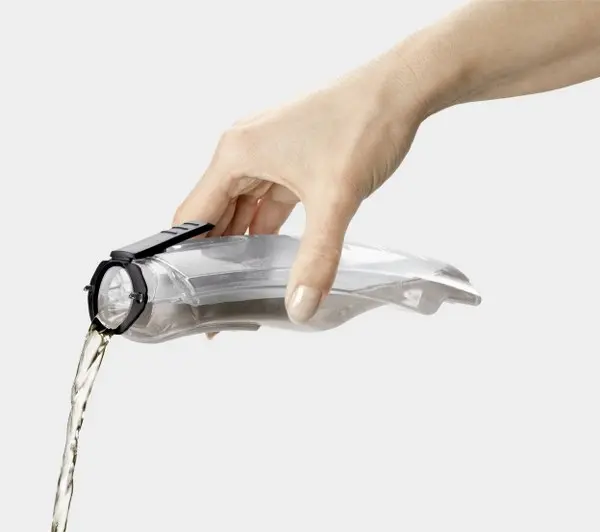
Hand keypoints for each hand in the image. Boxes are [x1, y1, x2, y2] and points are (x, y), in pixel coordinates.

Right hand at [173, 53, 426, 323]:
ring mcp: (267, 156)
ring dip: (240, 244)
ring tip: (235, 285)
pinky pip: (266, 203)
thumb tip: (300, 305)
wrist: (400, 91)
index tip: (186, 293)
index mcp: (237, 154)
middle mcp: (244, 152)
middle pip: (214, 214)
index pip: (193, 214)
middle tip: (212, 300)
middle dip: (212, 256)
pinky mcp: (290, 162)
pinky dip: (265, 229)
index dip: (186, 256)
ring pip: (241, 209)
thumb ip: (316, 258)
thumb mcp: (335, 199)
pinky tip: (267, 256)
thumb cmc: (363, 123)